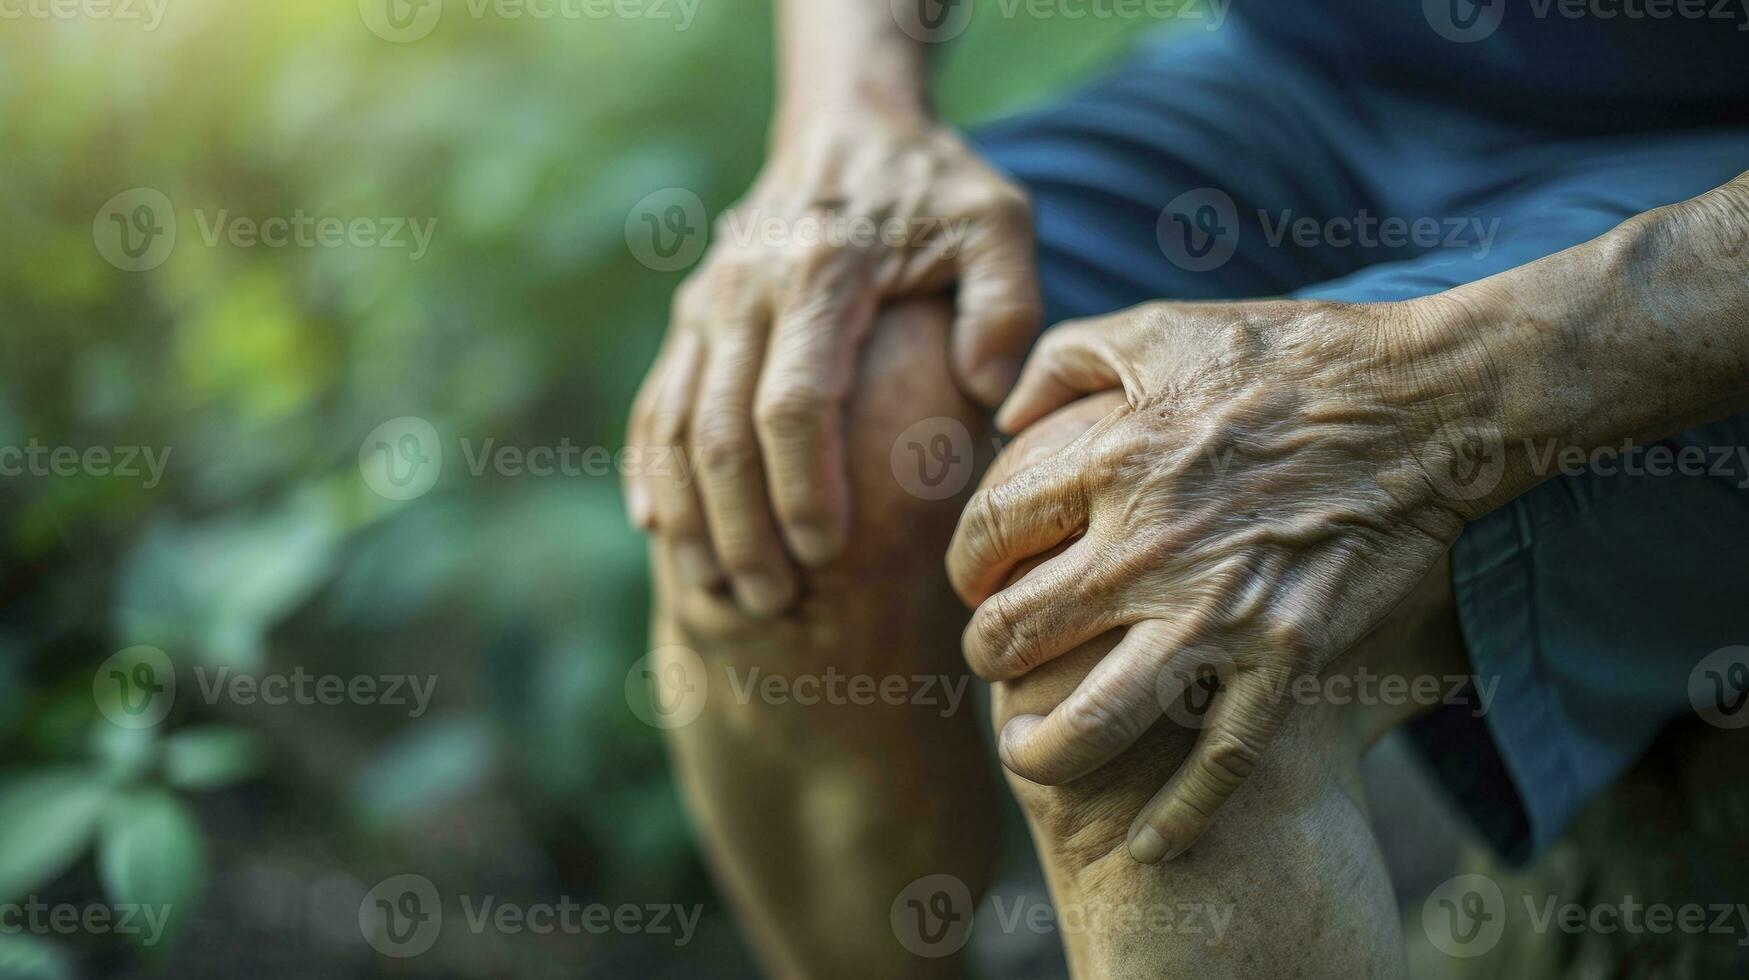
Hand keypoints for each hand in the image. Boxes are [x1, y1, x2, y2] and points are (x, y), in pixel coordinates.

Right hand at [626, 105, 1040, 615]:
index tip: (826, 551)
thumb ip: (1005, 303)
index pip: (795, 401)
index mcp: (821, 272)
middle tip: (771, 601)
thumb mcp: (996, 222)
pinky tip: (660, 532)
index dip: (803, 485)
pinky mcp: (690, 316)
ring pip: (673, 424)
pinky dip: (649, 471)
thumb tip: (988, 393)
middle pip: (719, 429)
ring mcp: (706, 303)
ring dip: (690, 514)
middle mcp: (745, 289)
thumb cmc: (935, 188)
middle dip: (740, 525)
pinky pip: (653, 403)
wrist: (846, 122)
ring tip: (719, 590)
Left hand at [946, 299, 1477, 862]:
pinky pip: (1221, 759)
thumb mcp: (1162, 327)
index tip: (977, 577)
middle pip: (1017, 632)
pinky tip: (1147, 848)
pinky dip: (1181, 817)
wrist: (1428, 402)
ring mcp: (1220, 611)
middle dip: (986, 656)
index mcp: (1111, 463)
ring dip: (1044, 749)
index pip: (989, 533)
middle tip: (992, 663)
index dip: (964, 563)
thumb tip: (1005, 408)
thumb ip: (1065, 356)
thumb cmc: (1292, 354)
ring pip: (1097, 718)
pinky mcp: (1289, 656)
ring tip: (1028, 752)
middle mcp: (1149, 548)